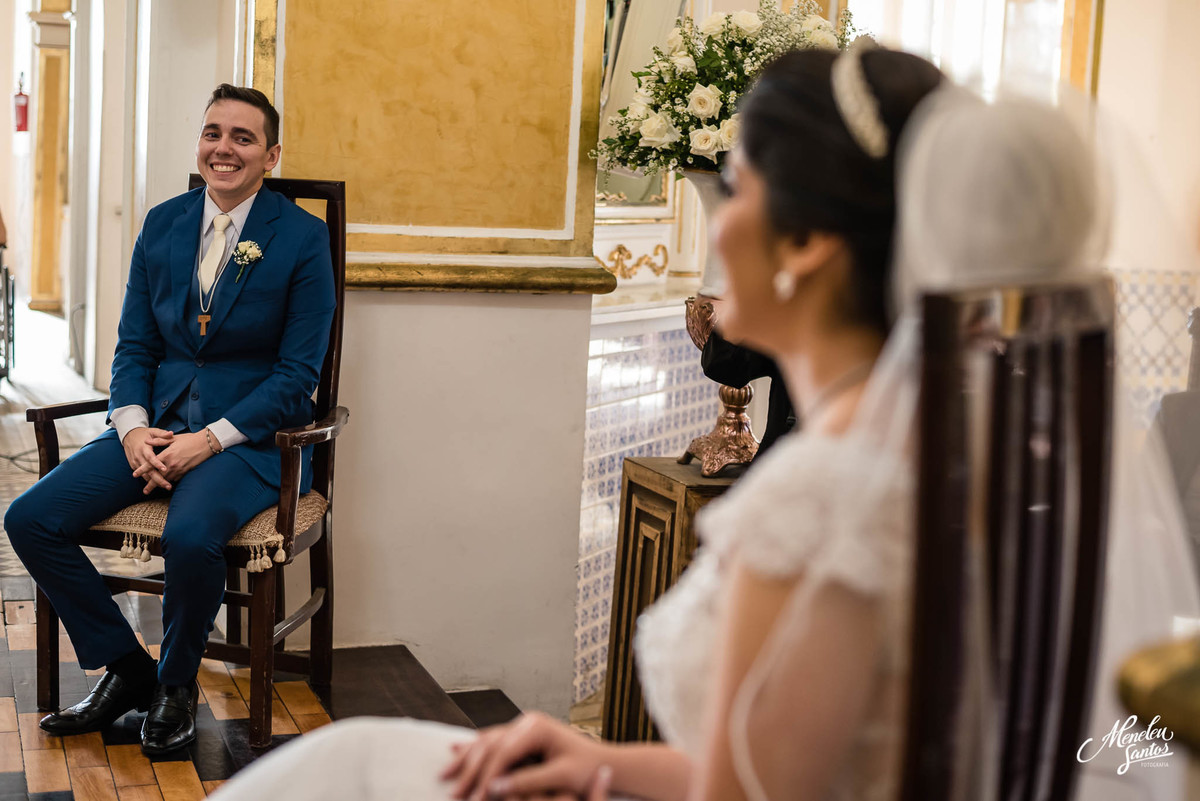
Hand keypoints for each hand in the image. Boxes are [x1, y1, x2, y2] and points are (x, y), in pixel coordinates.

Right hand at [122, 427, 173, 491]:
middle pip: (148, 471)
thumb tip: (172, 433)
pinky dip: (149, 480)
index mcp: (144, 448)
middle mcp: (138, 457)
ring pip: (145, 475)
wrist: (128, 435)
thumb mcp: (152, 431)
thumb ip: (162, 434)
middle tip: (168, 486)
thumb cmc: (143, 434)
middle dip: (158, 479)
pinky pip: (142, 475)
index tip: (165, 469)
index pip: (150, 458)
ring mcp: (135, 462)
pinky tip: (158, 484)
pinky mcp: (133, 466)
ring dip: (154, 482)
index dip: (157, 464)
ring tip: (165, 487)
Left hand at [133, 431, 213, 483]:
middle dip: (151, 485)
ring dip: (160, 484)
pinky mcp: (185, 471)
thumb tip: (147, 441)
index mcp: (167, 454)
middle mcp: (172, 464)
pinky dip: (171, 480)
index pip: (151, 464)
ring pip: (167, 479)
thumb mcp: (173, 438)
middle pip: (158, 476)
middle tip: (145, 491)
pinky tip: (168, 482)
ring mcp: (179, 469)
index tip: (135, 475)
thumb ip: (159, 440)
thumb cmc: (190, 439)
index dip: (142, 470)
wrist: (206, 444)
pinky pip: (176, 478)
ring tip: (154, 490)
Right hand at [440, 712, 606, 800]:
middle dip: (471, 771)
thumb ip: (528, 780)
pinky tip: (455, 752)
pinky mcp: (520, 733)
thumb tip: (494, 788)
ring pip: (486, 741)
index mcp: (538, 727)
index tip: (476, 799)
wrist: (603, 761)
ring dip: (466, 760)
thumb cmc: (587, 769)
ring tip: (444, 776)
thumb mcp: (560, 776)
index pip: (504, 752)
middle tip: (454, 795)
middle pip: (490, 745)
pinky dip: (473, 750)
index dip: (488, 777)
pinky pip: (491, 741)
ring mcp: (522, 725)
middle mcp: (527, 722)